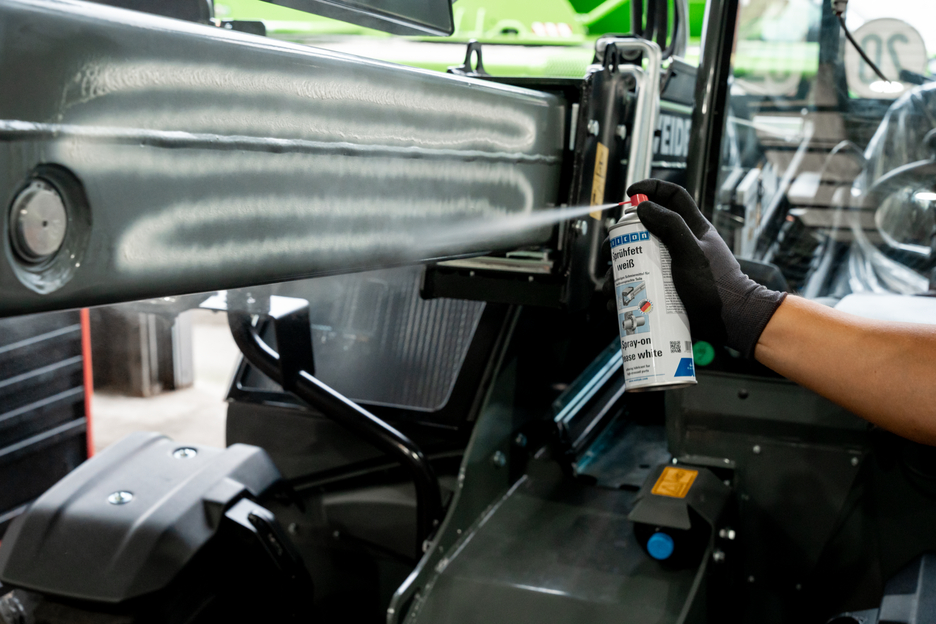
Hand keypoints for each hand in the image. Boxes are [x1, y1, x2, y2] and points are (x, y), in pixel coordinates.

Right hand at [612, 179, 785, 357]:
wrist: (729, 323)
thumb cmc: (717, 287)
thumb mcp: (692, 252)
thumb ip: (671, 226)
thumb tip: (643, 207)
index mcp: (692, 229)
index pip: (673, 196)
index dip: (652, 187)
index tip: (630, 193)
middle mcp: (679, 246)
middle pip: (644, 230)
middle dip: (622, 238)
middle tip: (611, 249)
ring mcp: (670, 269)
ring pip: (635, 262)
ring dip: (617, 272)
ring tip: (609, 287)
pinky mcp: (664, 290)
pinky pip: (638, 287)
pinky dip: (623, 294)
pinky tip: (615, 304)